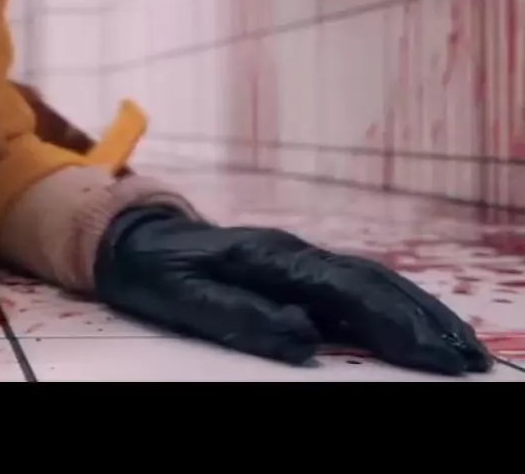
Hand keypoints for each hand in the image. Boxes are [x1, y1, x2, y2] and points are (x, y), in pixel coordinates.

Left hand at [92, 206, 493, 374]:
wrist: (129, 237)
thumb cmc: (152, 273)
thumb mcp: (182, 299)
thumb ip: (240, 318)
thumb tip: (305, 339)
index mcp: (268, 258)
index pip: (347, 290)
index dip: (396, 323)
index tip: (436, 356)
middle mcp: (291, 252)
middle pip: (373, 282)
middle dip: (424, 321)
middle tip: (470, 361)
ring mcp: (296, 257)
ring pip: (371, 280)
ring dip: (418, 312)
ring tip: (460, 348)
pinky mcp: (294, 268)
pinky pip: (354, 285)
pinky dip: (393, 306)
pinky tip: (414, 328)